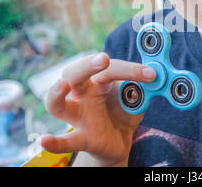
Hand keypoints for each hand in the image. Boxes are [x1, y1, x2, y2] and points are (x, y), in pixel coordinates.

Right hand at [39, 52, 156, 165]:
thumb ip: (144, 86)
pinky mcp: (82, 138)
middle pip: (73, 74)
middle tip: (104, 59)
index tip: (151, 74)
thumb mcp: (136, 96)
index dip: (130, 69)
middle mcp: (82, 94)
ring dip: (56, 94)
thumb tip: (157, 74)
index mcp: (97, 80)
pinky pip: (66, 140)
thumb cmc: (123, 111)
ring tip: (62, 85)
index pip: (108, 68)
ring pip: (56, 104)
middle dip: (86, 65)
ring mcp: (78, 116)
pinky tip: (44, 141)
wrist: (121, 140)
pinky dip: (54, 142)